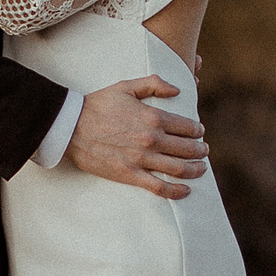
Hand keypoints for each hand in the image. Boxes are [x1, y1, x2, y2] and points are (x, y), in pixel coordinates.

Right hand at [65, 76, 207, 198]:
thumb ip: (154, 84)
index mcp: (152, 117)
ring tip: (201, 168)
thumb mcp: (126, 86)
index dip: (197, 130)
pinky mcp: (130, 175)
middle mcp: (151, 139)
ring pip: (178, 169)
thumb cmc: (98, 104)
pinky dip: (176, 191)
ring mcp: (141, 159)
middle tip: (204, 150)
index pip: (186, 126)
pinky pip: (159, 187)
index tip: (200, 131)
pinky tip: (185, 190)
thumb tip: (177, 90)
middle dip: (200, 150)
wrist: (71, 126)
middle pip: (187, 149)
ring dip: (195, 169)